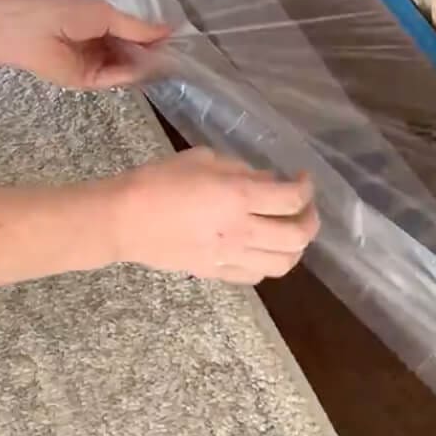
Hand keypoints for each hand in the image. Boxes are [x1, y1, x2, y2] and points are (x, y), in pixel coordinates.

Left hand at [9, 0, 171, 89]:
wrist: (29, 31)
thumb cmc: (65, 13)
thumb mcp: (106, 14)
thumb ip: (136, 27)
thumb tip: (167, 30)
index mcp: (103, 23)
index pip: (134, 32)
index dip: (153, 35)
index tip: (177, 39)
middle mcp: (100, 43)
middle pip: (132, 52)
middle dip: (151, 53)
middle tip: (177, 56)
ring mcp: (94, 63)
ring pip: (125, 66)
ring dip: (144, 65)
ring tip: (167, 63)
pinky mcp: (87, 80)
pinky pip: (112, 78)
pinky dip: (129, 75)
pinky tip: (146, 70)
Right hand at [112, 150, 318, 283]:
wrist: (125, 220)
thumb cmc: (160, 180)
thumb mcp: (204, 160)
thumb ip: (241, 170)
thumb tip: (266, 182)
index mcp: (239, 197)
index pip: (292, 198)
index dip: (306, 187)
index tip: (302, 178)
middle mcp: (242, 230)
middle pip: (298, 235)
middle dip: (310, 219)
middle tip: (305, 206)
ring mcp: (230, 256)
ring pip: (284, 263)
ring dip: (296, 247)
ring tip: (290, 231)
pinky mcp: (217, 273)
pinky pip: (257, 275)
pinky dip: (269, 263)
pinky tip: (262, 248)